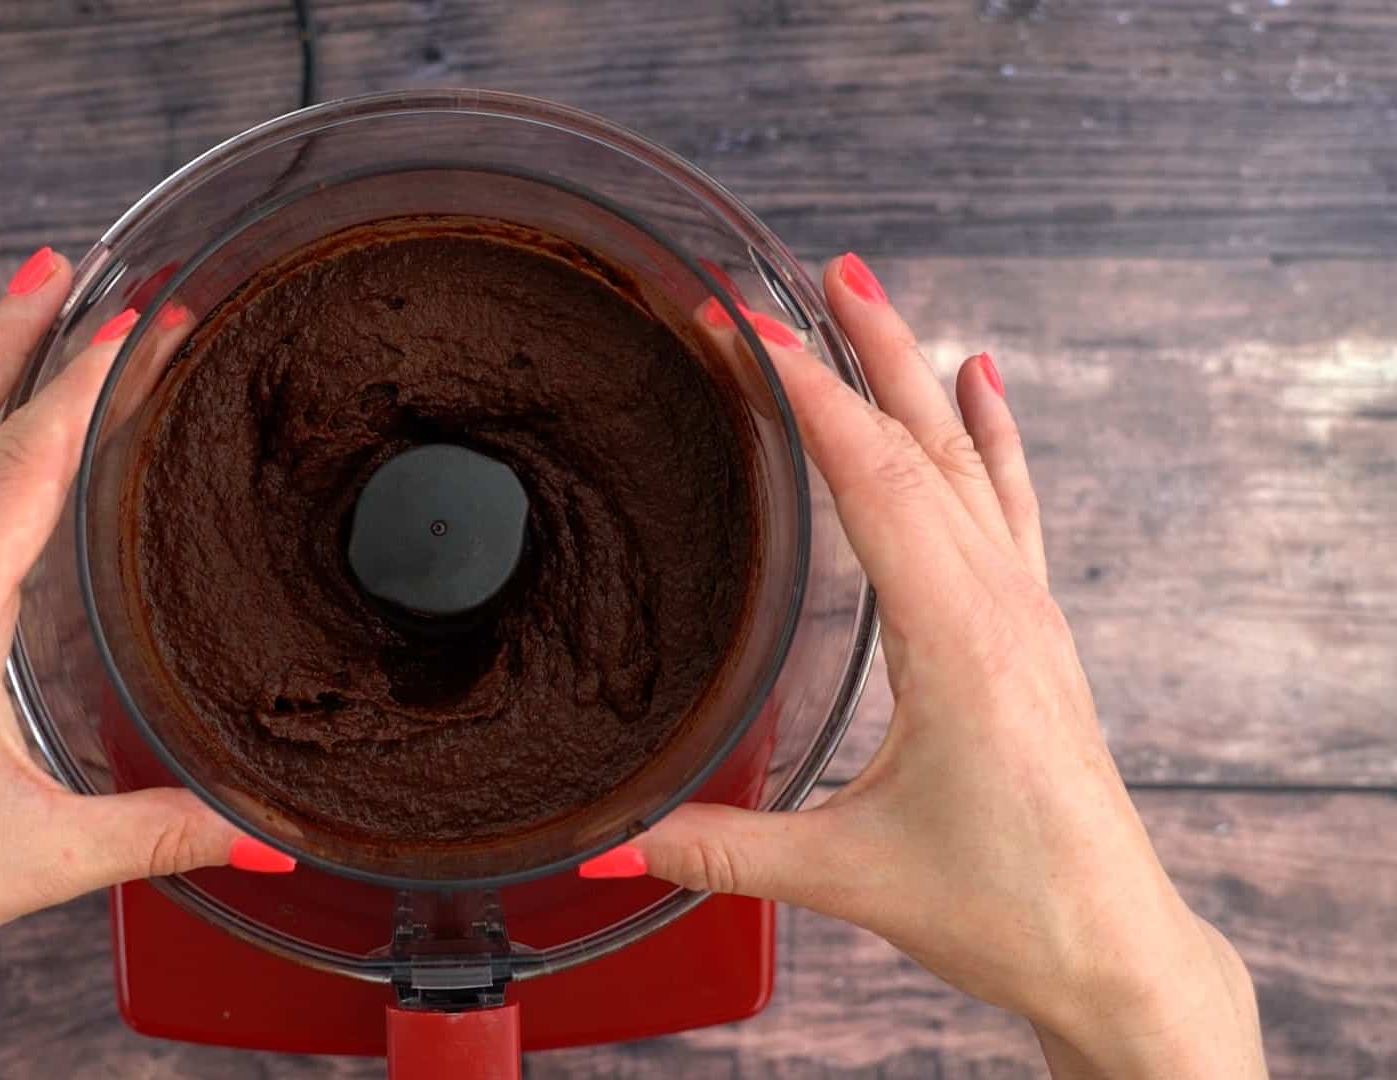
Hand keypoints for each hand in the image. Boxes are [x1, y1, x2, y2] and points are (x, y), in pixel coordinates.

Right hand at [638, 254, 1264, 1077]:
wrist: (1114, 949)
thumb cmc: (1006, 907)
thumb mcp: (846, 876)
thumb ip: (719, 852)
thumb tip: (607, 849)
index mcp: (956, 640)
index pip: (872, 479)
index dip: (805, 393)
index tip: (743, 325)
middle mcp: (1000, 605)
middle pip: (927, 441)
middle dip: (863, 346)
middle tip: (811, 269)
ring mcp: (1026, 613)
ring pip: (971, 459)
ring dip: (918, 373)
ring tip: (874, 297)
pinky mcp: (1034, 632)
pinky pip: (1010, 500)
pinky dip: (993, 432)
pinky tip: (984, 385)